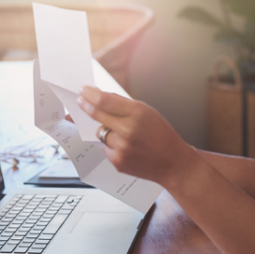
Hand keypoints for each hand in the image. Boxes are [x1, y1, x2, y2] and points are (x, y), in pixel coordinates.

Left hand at [76, 86, 199, 186]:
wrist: (173, 163)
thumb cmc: (162, 135)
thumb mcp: (149, 112)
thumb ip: (124, 105)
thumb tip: (102, 96)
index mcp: (138, 113)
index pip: (105, 101)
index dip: (90, 94)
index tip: (84, 90)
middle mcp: (128, 130)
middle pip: (97, 115)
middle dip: (86, 106)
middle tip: (81, 101)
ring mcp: (122, 148)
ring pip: (100, 133)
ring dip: (105, 130)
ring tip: (122, 134)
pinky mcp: (118, 162)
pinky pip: (106, 148)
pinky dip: (112, 145)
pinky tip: (127, 147)